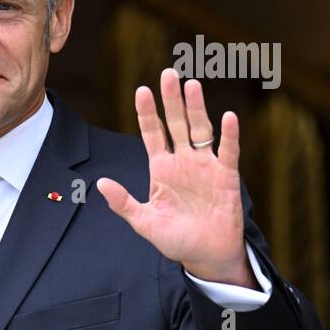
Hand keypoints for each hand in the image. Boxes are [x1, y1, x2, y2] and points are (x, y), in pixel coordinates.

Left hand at [96, 69, 253, 287]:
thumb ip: (124, 203)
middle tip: (168, 73)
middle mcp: (183, 161)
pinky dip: (229, 135)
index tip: (141, 90)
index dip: (147, 113)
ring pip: (200, 129)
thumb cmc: (175, 240)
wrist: (206, 256)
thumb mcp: (144, 223)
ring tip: (192, 85)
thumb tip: (100, 183)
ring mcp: (205, 166)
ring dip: (197, 108)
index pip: (152, 133)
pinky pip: (228, 151)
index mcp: (161, 169)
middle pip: (176, 123)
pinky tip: (229, 117)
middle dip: (171, 99)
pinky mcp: (226, 176)